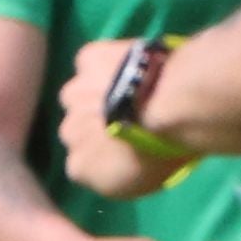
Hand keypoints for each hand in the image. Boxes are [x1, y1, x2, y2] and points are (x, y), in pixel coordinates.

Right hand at [57, 36, 192, 203]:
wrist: (173, 107)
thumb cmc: (164, 151)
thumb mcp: (145, 179)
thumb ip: (119, 170)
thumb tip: (120, 156)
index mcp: (79, 168)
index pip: (84, 161)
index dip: (105, 151)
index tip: (127, 144)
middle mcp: (68, 133)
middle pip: (77, 126)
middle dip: (96, 121)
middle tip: (130, 116)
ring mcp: (73, 94)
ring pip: (79, 94)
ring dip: (96, 92)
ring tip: (130, 89)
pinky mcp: (86, 60)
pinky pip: (92, 62)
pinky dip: (108, 63)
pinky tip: (131, 66)